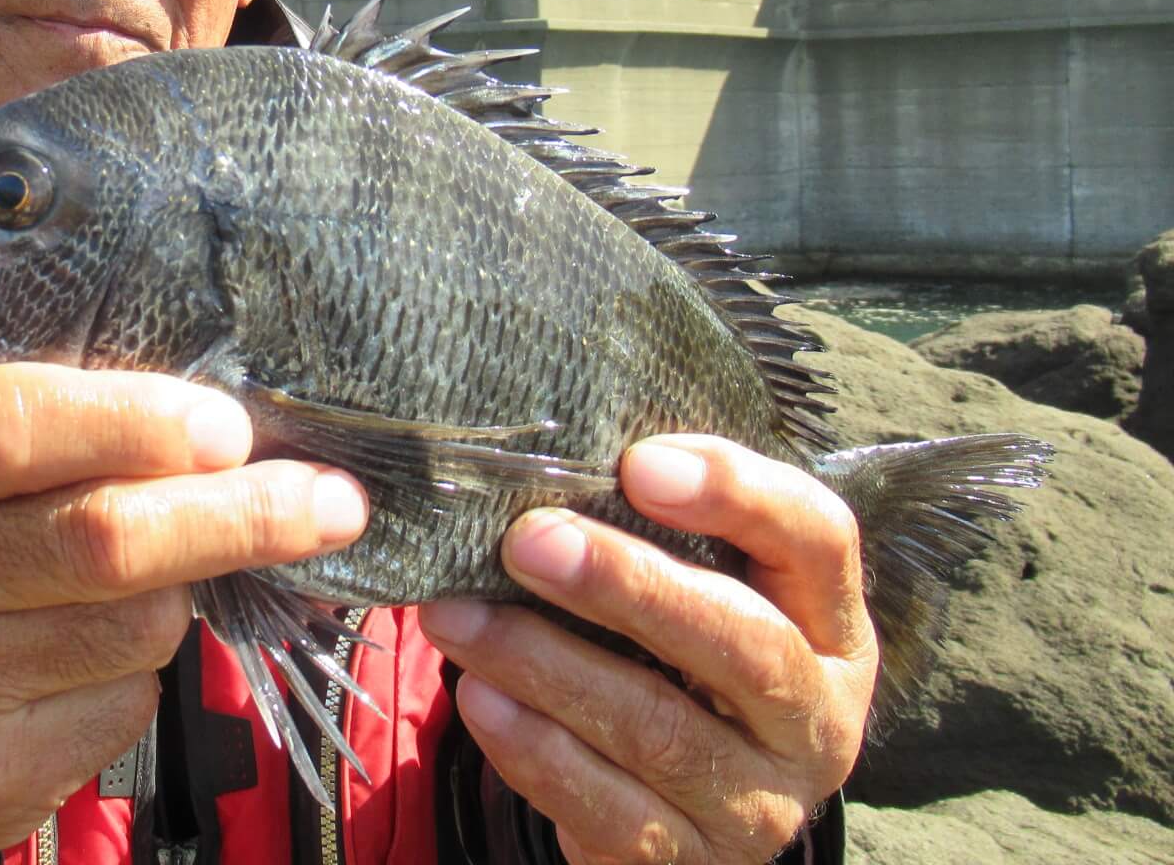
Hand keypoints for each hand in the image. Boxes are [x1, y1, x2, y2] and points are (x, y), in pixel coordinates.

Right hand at [0, 362, 367, 864]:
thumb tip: (228, 425)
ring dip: (178, 596)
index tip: (231, 427)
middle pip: (102, 537)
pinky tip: (81, 662)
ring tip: (139, 582)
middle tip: (334, 500)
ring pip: (134, 625)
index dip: (134, 421)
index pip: (11, 424)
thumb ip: (53, 433)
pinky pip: (123, 706)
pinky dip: (136, 675)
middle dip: (239, 516)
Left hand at [420, 435, 875, 864]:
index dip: (737, 493)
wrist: (685, 811)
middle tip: (528, 539)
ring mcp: (758, 802)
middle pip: (742, 643)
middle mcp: (813, 718)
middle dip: (628, 586)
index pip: (817, 539)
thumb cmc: (677, 660)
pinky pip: (610, 807)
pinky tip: (480, 697)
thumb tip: (549, 459)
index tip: (638, 462)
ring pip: (657, 728)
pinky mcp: (691, 861)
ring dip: (544, 663)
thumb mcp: (699, 589)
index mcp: (828, 624)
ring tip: (456, 616)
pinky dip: (535, 750)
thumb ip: (655, 526)